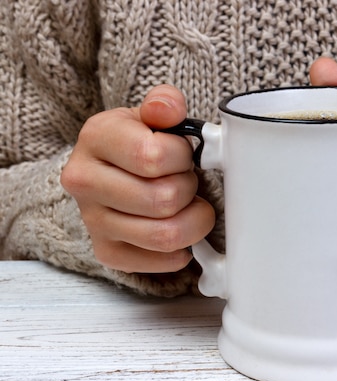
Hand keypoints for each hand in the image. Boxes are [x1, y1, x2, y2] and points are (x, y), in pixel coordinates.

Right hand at [61, 85, 214, 272]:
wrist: (114, 172)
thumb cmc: (142, 141)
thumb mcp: (152, 115)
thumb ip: (164, 104)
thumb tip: (168, 109)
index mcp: (96, 138)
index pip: (153, 157)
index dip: (183, 157)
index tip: (182, 154)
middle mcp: (84, 182)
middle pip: (163, 199)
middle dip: (189, 189)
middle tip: (186, 180)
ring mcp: (93, 221)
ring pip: (166, 235)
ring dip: (192, 220)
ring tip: (186, 204)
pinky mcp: (108, 252)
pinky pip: (164, 260)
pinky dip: (184, 247)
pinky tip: (178, 226)